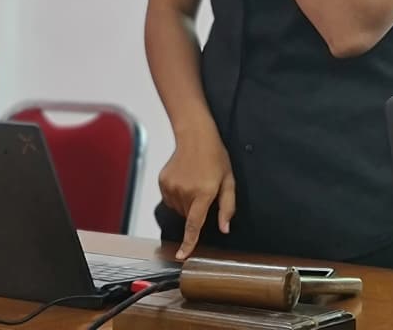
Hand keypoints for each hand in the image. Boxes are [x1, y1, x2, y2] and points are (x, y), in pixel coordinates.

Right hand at [157, 125, 236, 259]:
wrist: (195, 136)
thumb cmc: (216, 157)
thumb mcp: (229, 181)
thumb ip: (227, 207)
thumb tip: (225, 228)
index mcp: (203, 193)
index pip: (194, 225)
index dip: (189, 243)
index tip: (181, 257)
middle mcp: (185, 192)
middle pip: (188, 216)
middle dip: (196, 210)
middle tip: (204, 191)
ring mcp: (171, 187)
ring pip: (179, 208)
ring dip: (186, 203)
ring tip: (194, 182)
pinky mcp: (163, 182)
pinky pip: (170, 199)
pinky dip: (177, 195)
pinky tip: (184, 180)